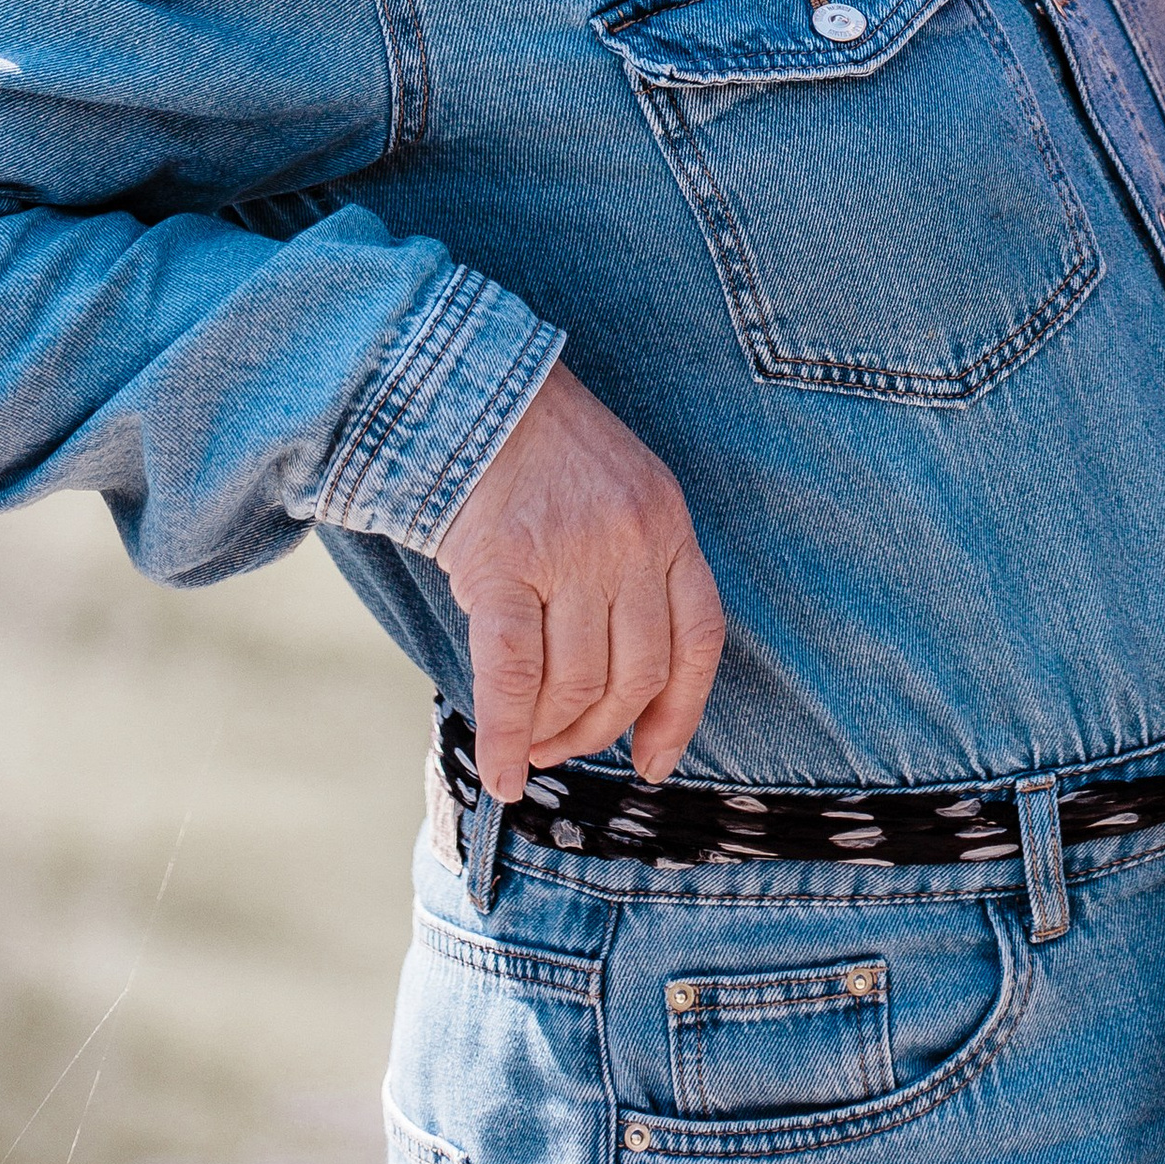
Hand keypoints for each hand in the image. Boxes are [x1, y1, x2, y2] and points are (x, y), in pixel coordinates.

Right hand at [437, 362, 724, 799]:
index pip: (697, 638)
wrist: (467, 390)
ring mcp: (570, 552)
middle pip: (635, 675)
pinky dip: (507, 738)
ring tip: (529, 747)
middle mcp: (631, 539)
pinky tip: (502, 773)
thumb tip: (625, 683)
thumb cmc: (542, 451)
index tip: (655, 761)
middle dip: (597, 730)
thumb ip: (636, 566)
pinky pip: (514, 678)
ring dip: (550, 735)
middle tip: (563, 748)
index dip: (681, 712)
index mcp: (668, 520)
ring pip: (575, 684)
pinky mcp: (503, 567)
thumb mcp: (620, 489)